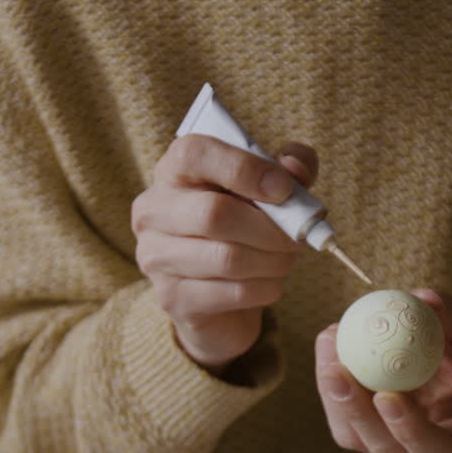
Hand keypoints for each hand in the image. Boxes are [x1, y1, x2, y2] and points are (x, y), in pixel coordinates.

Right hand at [131, 134, 317, 373]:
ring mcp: (156, 257)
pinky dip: (266, 288)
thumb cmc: (244, 227)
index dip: (243, 168)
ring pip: (228, 258)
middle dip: (270, 228)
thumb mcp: (270, 189)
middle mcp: (153, 211)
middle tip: (298, 236)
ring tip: (284, 260)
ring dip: (273, 261)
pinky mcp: (172, 298)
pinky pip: (233, 292)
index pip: (194, 154)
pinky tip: (271, 283)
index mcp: (173, 171)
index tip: (283, 189)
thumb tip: (295, 167)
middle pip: (214, 214)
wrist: (221, 296)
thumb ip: (288, 169)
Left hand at [315, 289, 451, 452]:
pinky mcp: (362, 430)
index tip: (388, 397)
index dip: (410, 431)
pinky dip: (329, 377)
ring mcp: (391, 444)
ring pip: (353, 434)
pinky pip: (340, 412)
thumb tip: (424, 300)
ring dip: (333, 392)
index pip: (437, 452)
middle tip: (338, 373)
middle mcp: (424, 449)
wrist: (449, 355)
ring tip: (330, 341)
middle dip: (355, 412)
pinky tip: (329, 340)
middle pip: (384, 446)